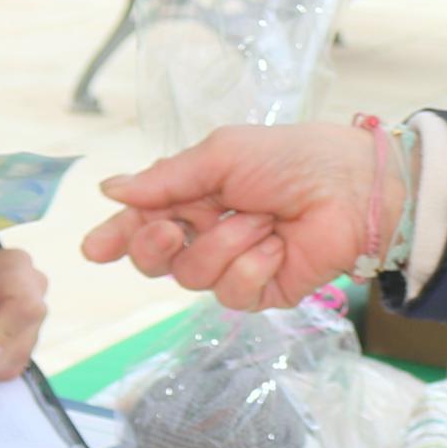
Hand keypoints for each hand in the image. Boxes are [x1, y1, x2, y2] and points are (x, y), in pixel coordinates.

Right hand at [81, 123, 396, 311]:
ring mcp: (235, 264)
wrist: (353, 187)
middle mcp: (209, 232)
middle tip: (174, 228)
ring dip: (225, 244)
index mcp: (196, 195)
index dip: (116, 236)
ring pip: (192, 277)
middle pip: (155, 260)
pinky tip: (276, 246)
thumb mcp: (222, 155)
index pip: (143, 221)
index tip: (93, 248)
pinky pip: (233, 292)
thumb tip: (110, 190)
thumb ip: (166, 179)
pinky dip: (253, 266)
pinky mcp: (262, 290)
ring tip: (261, 220)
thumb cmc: (294, 158)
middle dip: (156, 245)